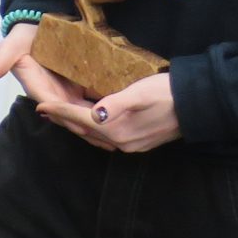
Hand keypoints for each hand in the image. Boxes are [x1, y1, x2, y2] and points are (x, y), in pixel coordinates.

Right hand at [0, 21, 118, 150]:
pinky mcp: (81, 85)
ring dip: (101, 123)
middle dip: (91, 128)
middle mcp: (55, 95)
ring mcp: (69, 91)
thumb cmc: (25, 34)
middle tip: (111, 140)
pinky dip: (107, 108)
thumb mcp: (12, 45)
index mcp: (38, 88)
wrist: (39, 21)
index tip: (84, 126)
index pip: (54, 107)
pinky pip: (94, 100)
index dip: (69, 117)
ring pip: (85, 112)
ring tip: (122, 134)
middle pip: (73, 116)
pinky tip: (124, 114)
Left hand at [39, 72, 178, 153]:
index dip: (59, 111)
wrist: (197, 106)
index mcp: (117, 129)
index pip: (79, 119)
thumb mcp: (140, 93)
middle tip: (44, 111)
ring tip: (61, 116)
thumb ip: (117, 103)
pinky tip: (90, 121)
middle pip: (83, 130)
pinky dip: (92, 129)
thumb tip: (95, 113)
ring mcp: (130, 145)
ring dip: (76, 126)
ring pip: (94, 136)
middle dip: (63, 120)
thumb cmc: (167, 93)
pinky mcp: (138, 142)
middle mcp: (120, 142)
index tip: (40, 106)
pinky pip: (106, 138)